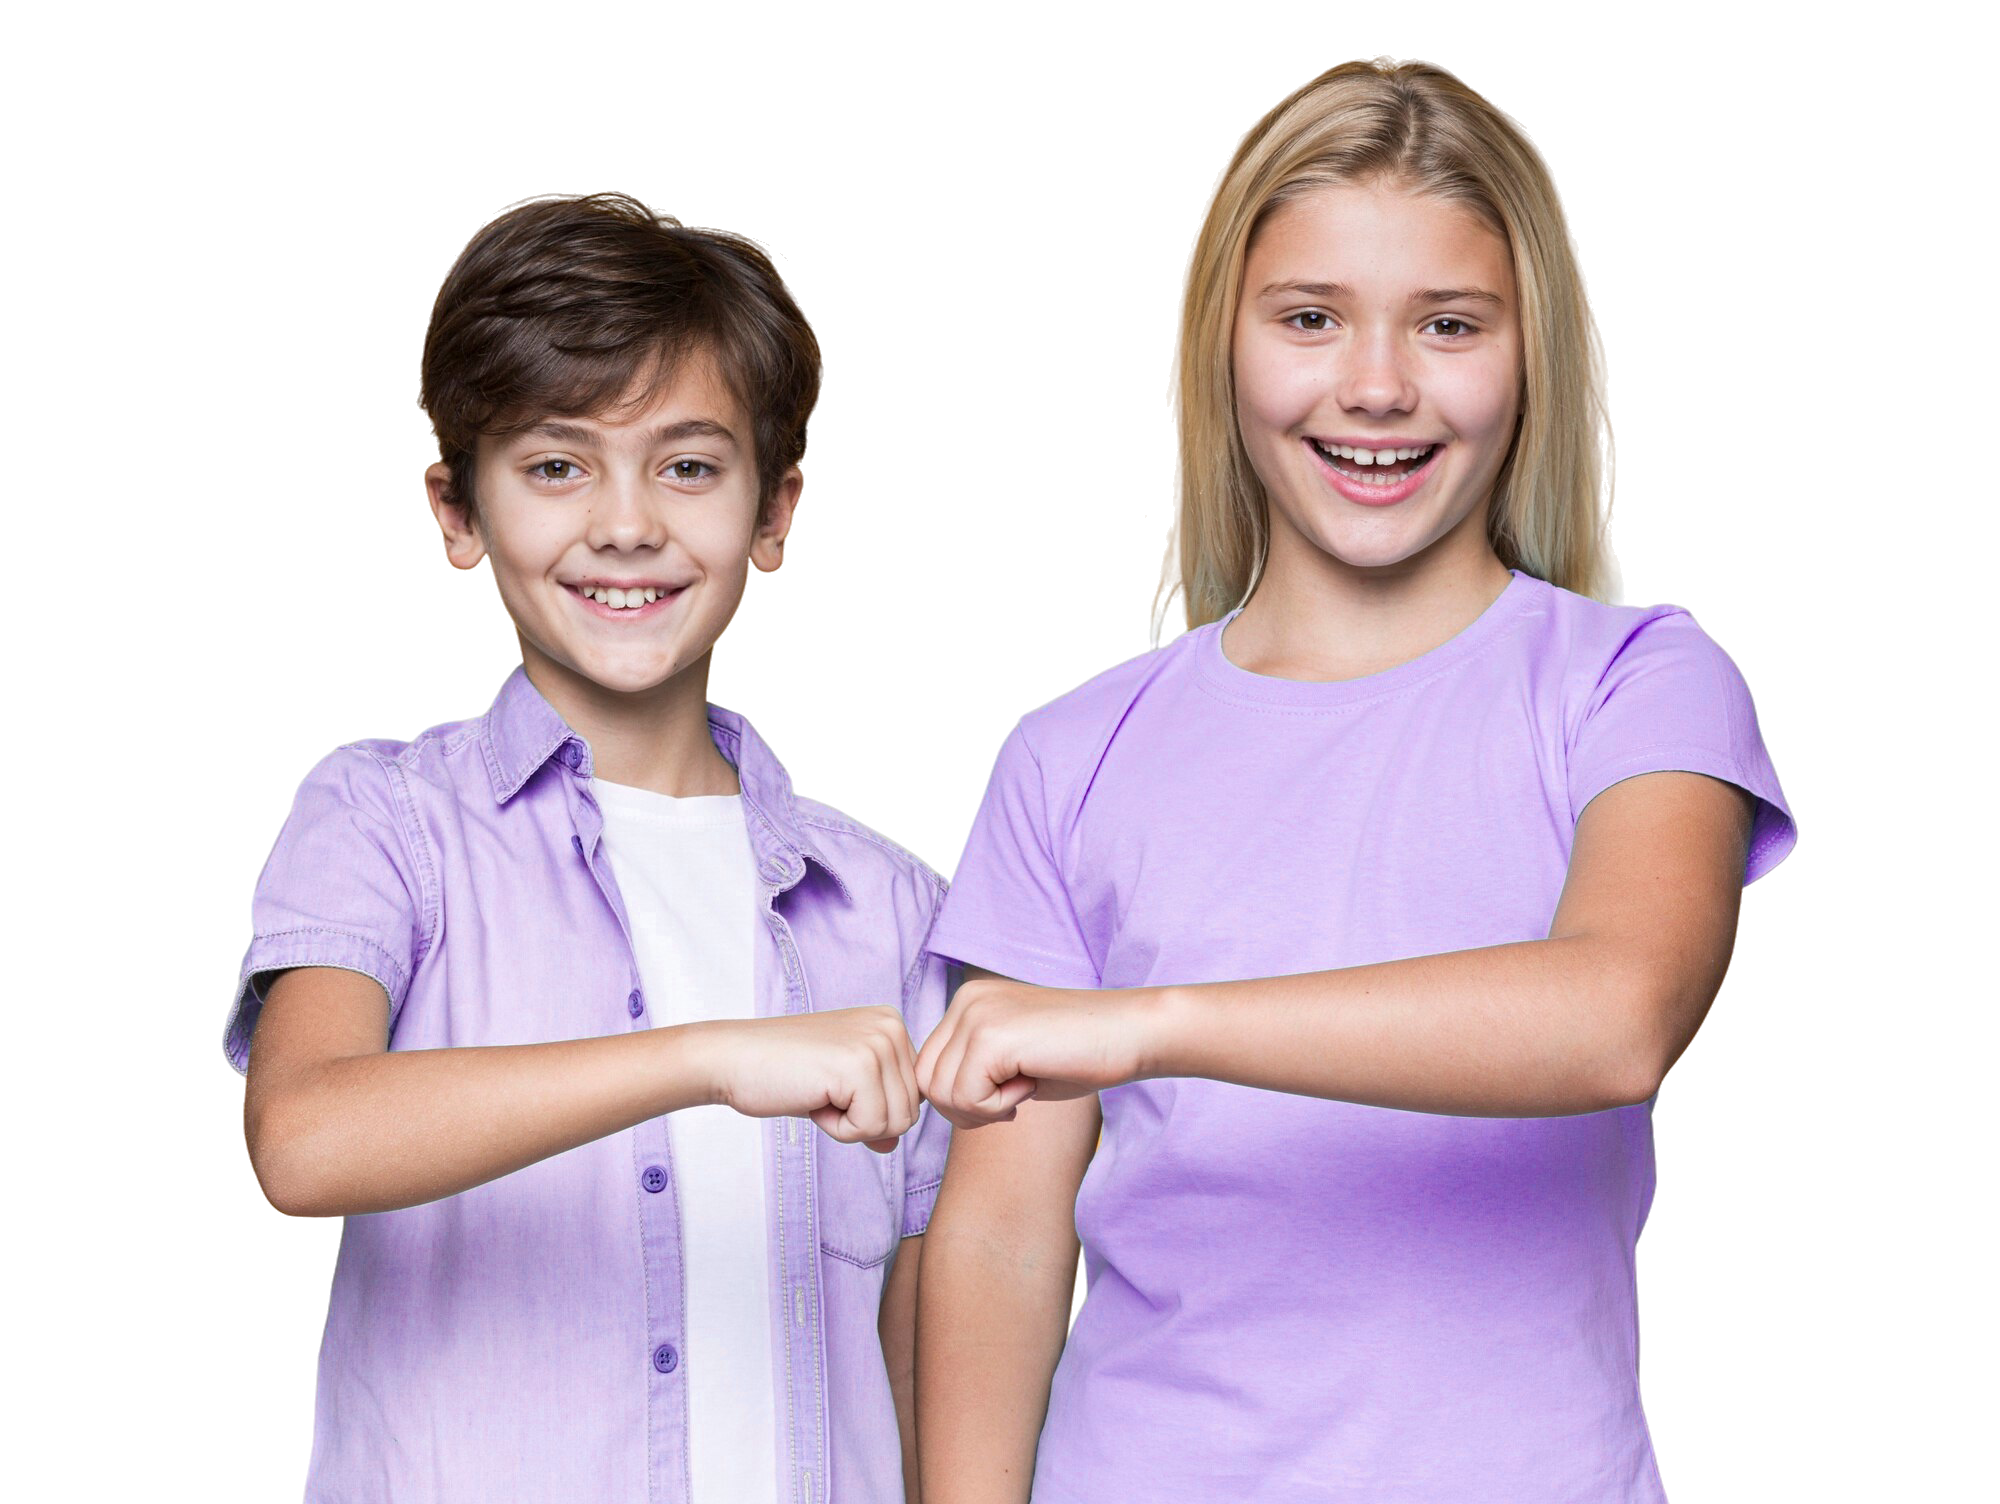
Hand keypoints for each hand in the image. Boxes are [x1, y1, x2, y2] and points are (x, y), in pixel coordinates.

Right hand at [695, 1006, 920, 1153]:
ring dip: (852, 1125)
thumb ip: (874, 1112)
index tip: (833, 1086)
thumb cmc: (780, 1072)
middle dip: (864, 1119)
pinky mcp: (860, 1066)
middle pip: (910, 1113)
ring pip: (896, 1124)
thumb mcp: (840, 1091)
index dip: (871, 1109)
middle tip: (822, 1092)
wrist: (732, 1059)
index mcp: (892, 1024)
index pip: (914, 1096)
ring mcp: (878, 1043)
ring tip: (819, 1093)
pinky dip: (839, 1129)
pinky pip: (871, 1128)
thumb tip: (894, 1145)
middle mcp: (892, 1026)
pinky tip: (814, 1097)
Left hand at [914, 975, 1161, 1128]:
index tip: (1006, 1095)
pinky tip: (1032, 1084)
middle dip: (965, 1108)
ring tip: (1024, 1087)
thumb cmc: (1080, 1053)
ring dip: (983, 1109)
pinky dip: (998, 1108)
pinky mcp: (991, 1036)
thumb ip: (972, 1069)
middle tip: (1013, 1099)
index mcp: (968, 1002)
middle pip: (926, 1082)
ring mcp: (976, 1014)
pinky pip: (967, 1098)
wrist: (1130, 1034)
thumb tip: (933, 1101)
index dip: (962, 1098)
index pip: (927, 1067)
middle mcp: (965, 1000)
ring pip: (941, 1093)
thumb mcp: (1011, 1059)